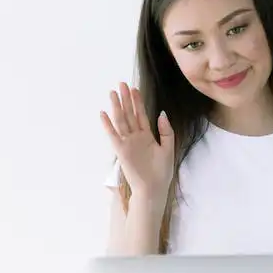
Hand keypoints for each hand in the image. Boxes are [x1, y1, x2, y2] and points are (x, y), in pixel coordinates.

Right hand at [100, 82, 174, 201]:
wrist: (154, 189)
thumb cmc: (161, 172)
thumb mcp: (168, 148)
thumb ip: (166, 131)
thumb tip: (161, 113)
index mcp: (147, 136)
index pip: (141, 115)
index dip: (137, 102)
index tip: (134, 89)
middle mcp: (136, 137)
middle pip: (129, 114)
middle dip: (126, 99)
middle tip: (121, 84)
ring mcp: (128, 143)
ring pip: (121, 121)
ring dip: (116, 107)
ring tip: (112, 93)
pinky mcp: (121, 151)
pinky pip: (113, 135)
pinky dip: (108, 125)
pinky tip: (103, 114)